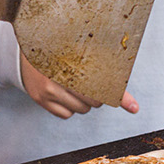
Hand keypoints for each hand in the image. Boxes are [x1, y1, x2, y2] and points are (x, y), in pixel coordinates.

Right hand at [19, 51, 139, 119]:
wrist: (28, 48)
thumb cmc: (62, 49)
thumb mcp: (84, 53)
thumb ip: (110, 74)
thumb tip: (134, 107)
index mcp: (72, 58)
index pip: (102, 85)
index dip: (115, 94)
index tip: (132, 106)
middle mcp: (57, 74)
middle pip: (93, 100)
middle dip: (99, 95)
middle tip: (94, 83)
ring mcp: (46, 88)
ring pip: (81, 109)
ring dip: (85, 102)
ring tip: (76, 85)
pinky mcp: (39, 98)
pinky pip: (66, 115)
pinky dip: (70, 108)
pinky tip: (65, 93)